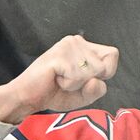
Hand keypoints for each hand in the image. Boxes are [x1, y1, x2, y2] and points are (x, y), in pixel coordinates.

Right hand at [0, 35, 117, 124]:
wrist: (27, 97)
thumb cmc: (53, 93)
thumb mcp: (83, 96)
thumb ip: (97, 90)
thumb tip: (96, 80)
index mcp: (84, 46)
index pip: (112, 54)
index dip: (105, 72)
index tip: (86, 79)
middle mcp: (77, 41)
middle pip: (103, 66)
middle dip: (87, 82)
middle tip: (68, 81)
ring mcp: (68, 45)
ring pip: (91, 73)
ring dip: (75, 84)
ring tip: (60, 79)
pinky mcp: (59, 55)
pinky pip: (77, 76)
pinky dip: (68, 85)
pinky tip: (55, 79)